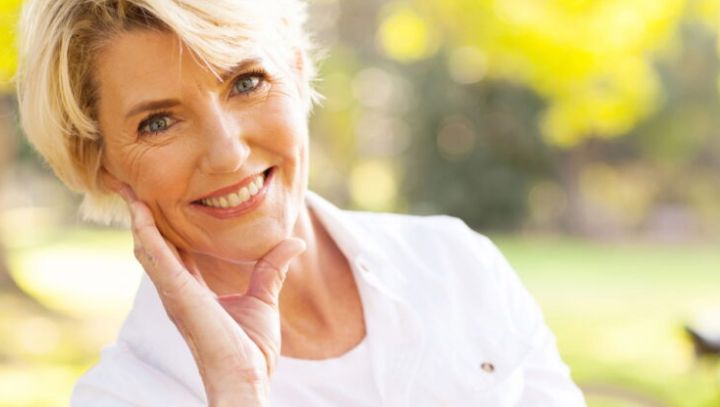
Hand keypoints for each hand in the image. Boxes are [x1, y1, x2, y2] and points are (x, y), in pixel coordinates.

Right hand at [118, 185, 304, 405]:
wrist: (247, 377)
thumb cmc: (251, 348)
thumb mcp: (263, 299)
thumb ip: (271, 269)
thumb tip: (294, 242)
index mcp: (191, 290)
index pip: (172, 248)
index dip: (162, 224)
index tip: (155, 198)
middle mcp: (176, 289)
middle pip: (151, 243)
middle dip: (139, 214)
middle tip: (128, 184)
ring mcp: (174, 292)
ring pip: (147, 247)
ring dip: (136, 217)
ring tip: (127, 188)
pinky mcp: (179, 295)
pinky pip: (157, 258)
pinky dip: (147, 234)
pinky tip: (140, 211)